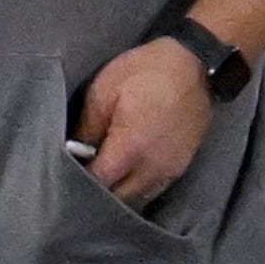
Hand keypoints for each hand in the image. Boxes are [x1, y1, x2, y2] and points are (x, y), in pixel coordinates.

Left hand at [74, 39, 211, 206]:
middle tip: (84, 174)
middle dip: (99, 191)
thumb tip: (73, 152)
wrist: (196, 64)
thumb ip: (86, 127)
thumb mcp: (105, 89)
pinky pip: (154, 189)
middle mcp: (152, 168)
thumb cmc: (147, 71)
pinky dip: (138, 186)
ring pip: (137, 198)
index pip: (98, 182)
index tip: (68, 171)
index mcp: (130, 149)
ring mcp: (170, 170)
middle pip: (118, 199)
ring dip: (120, 192)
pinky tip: (129, 172)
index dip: (79, 181)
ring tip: (106, 175)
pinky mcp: (181, 166)